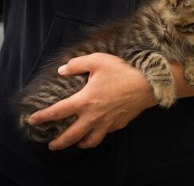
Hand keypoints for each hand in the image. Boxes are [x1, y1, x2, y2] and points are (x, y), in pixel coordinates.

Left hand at [28, 53, 156, 149]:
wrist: (147, 85)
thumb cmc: (122, 72)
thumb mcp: (98, 61)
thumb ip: (77, 64)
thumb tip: (62, 70)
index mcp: (85, 101)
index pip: (58, 112)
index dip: (43, 117)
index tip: (33, 120)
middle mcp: (94, 116)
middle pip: (71, 136)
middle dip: (59, 143)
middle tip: (51, 145)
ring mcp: (107, 123)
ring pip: (90, 141)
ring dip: (80, 144)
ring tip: (76, 144)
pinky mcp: (119, 124)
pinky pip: (106, 133)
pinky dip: (98, 134)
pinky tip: (98, 130)